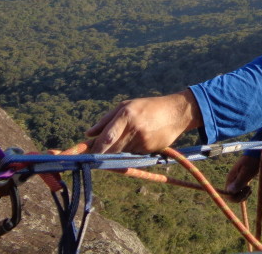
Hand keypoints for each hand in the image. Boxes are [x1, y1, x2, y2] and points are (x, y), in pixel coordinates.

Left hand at [85, 91, 200, 153]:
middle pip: (111, 149)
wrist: (176, 112)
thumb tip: (88, 134)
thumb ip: (106, 120)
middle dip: (102, 153)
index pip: (107, 137)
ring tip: (126, 138)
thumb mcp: (126, 106)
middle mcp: (133, 128)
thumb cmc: (148, 107)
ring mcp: (142, 140)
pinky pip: (133, 154)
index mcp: (126, 114)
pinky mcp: (149, 149)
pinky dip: (130, 150)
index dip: (95, 149)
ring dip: (117, 150)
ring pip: (121, 153)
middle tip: (94, 154)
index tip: (85, 155)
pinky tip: (138, 139)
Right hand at [225, 154, 260, 201]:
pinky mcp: (241, 182)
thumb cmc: (251, 162)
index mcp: (230, 179)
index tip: (243, 193)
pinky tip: (249, 189)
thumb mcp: (246, 172)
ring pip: (236, 196)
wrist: (256, 155)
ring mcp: (236, 182)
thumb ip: (238, 182)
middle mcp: (231, 181)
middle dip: (240, 197)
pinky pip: (240, 193)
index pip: (227, 194)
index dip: (233, 198)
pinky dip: (245, 194)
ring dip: (243, 196)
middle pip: (231, 197)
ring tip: (249, 189)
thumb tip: (229, 192)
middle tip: (248, 189)